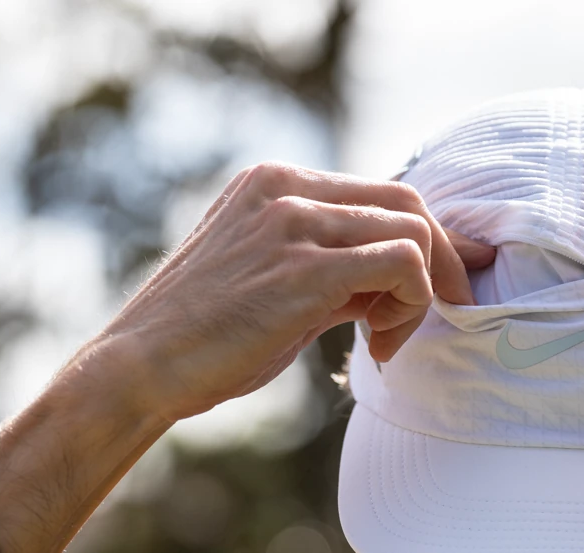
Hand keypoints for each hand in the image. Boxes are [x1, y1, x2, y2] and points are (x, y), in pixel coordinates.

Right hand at [98, 162, 493, 421]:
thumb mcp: (277, 279)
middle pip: (409, 202)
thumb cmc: (208, 336)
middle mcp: (286, 188)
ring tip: (384, 339)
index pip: (381, 193)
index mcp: (276, 182)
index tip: (444, 284)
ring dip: (421, 293)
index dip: (427, 241)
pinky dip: (411, 305)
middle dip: (442, 260)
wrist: (139, 367)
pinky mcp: (304, 268)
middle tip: (443, 311)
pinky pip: (403, 264)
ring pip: (413, 231)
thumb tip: (409, 272)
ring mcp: (293, 221)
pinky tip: (378, 344)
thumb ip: (338, 264)